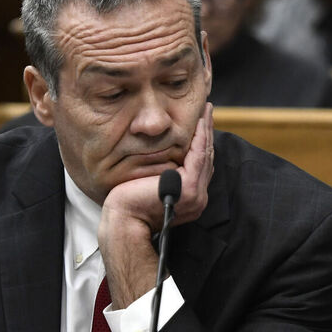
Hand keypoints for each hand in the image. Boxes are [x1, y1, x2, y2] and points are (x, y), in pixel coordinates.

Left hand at [99, 103, 214, 306]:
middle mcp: (198, 197)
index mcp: (191, 198)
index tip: (201, 123)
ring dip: (206, 130)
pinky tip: (199, 122)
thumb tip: (164, 158)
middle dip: (207, 132)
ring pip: (205, 154)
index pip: (200, 165)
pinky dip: (200, 137)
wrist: (124, 220)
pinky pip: (198, 156)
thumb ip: (163, 174)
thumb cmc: (129, 205)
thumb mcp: (150, 185)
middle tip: (207, 110)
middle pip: (206, 157)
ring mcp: (196, 194)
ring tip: (206, 111)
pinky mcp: (189, 188)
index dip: (202, 143)